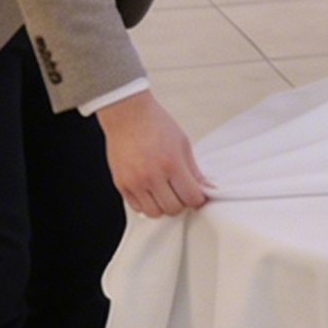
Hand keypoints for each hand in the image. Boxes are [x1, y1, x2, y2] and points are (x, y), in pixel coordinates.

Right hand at [97, 93, 209, 216]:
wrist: (128, 115)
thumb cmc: (155, 125)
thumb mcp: (183, 144)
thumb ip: (193, 170)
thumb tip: (205, 187)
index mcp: (171, 164)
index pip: (190, 197)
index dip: (198, 199)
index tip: (198, 195)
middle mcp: (152, 176)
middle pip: (173, 208)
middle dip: (182, 203)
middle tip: (182, 192)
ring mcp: (134, 182)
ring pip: (154, 212)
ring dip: (163, 206)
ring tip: (166, 193)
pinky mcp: (121, 185)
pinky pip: (137, 207)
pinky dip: (147, 204)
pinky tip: (151, 192)